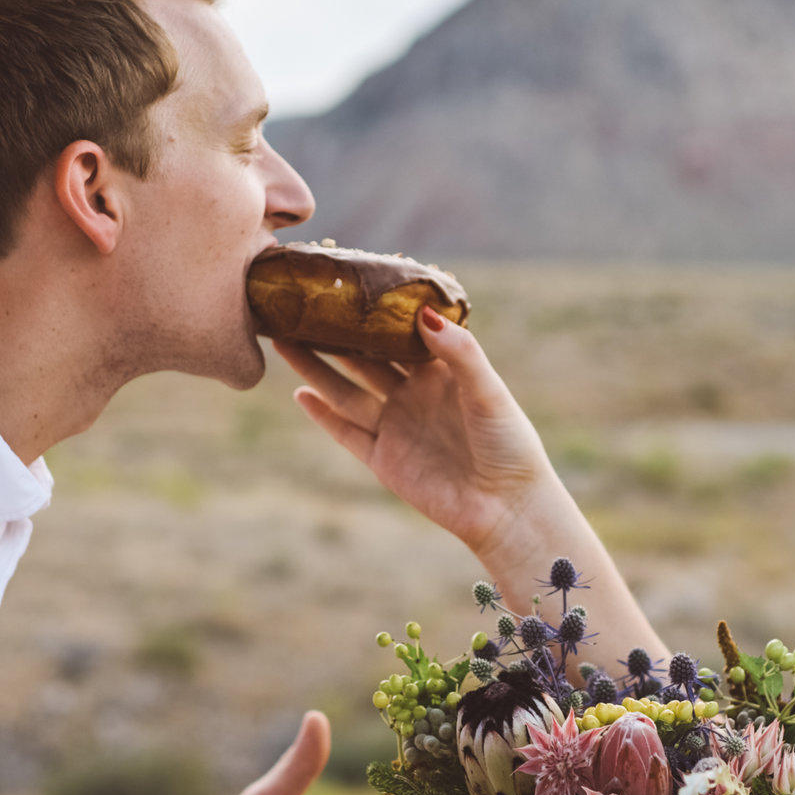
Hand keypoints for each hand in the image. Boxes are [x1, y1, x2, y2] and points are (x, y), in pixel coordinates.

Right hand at [277, 310, 561, 556]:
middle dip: (334, 336)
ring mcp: (396, 427)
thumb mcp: (488, 391)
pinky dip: (323, 415)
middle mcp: (414, 396)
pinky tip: (301, 393)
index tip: (347, 286)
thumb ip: (459, 352)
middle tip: (301, 308)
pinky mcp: (384, 460)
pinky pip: (347, 432)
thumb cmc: (509, 445)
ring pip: (347, 392)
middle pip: (364, 359)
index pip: (399, 335)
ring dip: (317, 369)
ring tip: (285, 340)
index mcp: (441, 373)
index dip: (374, 314)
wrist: (505, 508)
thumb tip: (421, 313)